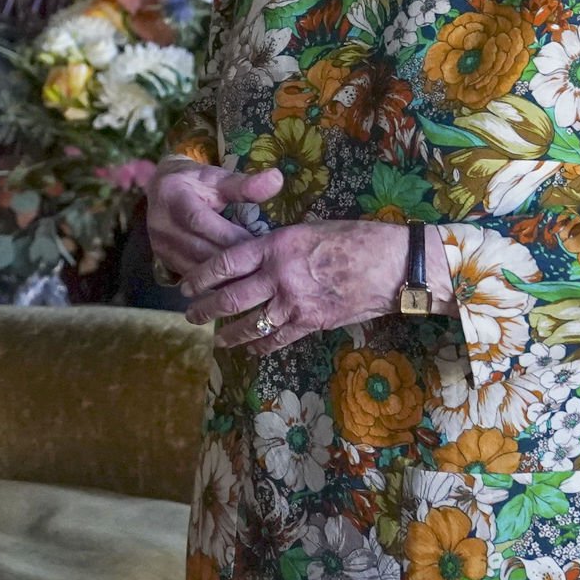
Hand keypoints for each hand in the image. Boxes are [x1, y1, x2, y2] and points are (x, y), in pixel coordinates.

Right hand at [145, 161, 283, 281]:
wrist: (160, 189)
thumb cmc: (195, 182)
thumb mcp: (217, 177)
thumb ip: (244, 184)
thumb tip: (277, 179)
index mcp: (172, 196)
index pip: (201, 222)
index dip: (230, 236)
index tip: (258, 245)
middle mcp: (161, 224)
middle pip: (199, 250)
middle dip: (232, 261)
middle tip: (262, 268)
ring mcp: (159, 245)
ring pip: (196, 269)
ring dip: (224, 277)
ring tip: (252, 280)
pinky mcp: (164, 261)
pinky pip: (192, 277)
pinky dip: (214, 282)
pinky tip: (235, 285)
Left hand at [183, 219, 410, 355]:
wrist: (392, 265)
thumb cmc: (354, 239)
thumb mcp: (309, 230)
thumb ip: (279, 246)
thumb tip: (257, 257)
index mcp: (276, 245)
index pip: (226, 262)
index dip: (201, 276)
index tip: (186, 284)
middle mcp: (279, 275)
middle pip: (230, 297)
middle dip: (205, 309)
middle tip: (191, 314)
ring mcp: (294, 303)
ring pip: (250, 324)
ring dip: (229, 333)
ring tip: (216, 338)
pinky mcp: (311, 323)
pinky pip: (277, 339)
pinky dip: (261, 346)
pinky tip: (251, 350)